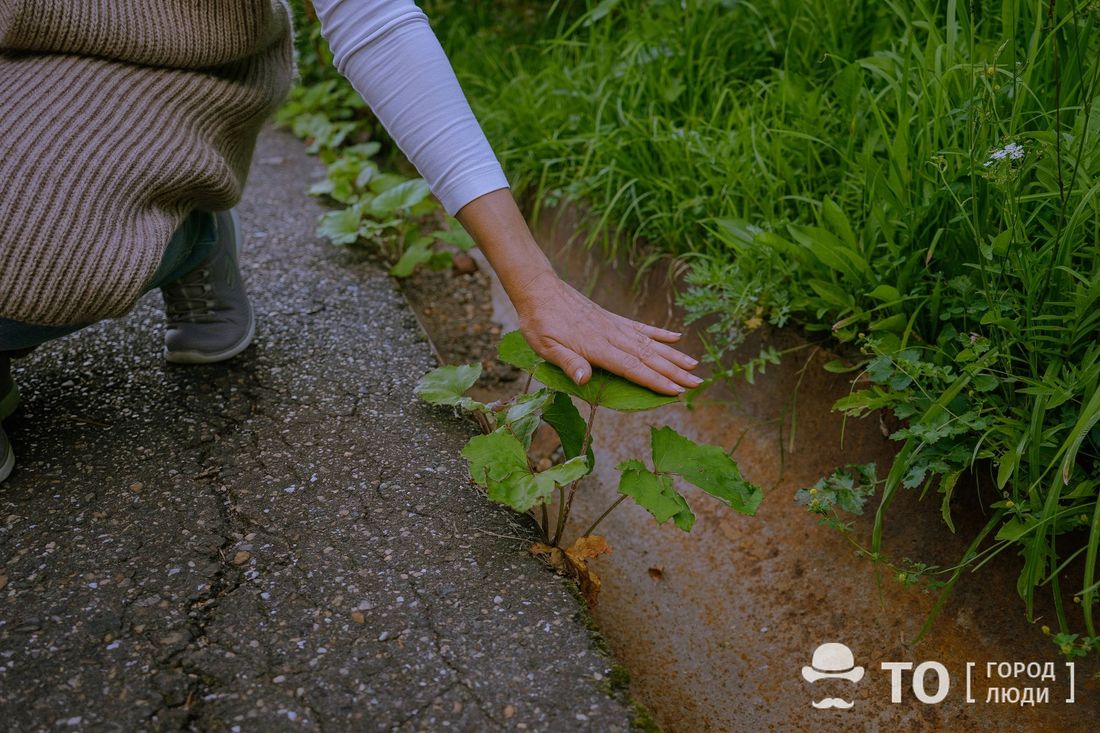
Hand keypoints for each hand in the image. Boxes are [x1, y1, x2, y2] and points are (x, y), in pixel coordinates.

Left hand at [455, 189, 700, 394]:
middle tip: (698, 384)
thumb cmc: (538, 322)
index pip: (631, 368)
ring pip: (649, 343)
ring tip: (694, 365)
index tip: (676, 391)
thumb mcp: (544, 347)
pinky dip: (659, 332)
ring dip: (673, 355)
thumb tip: (584, 379)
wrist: (538, 289)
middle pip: (648, 357)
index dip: (655, 380)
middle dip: (674, 372)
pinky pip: (640, 327)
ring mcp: (614, 326)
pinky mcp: (612, 318)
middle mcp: (611, 335)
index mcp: (596, 347)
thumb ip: (567, 362)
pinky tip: (676, 337)